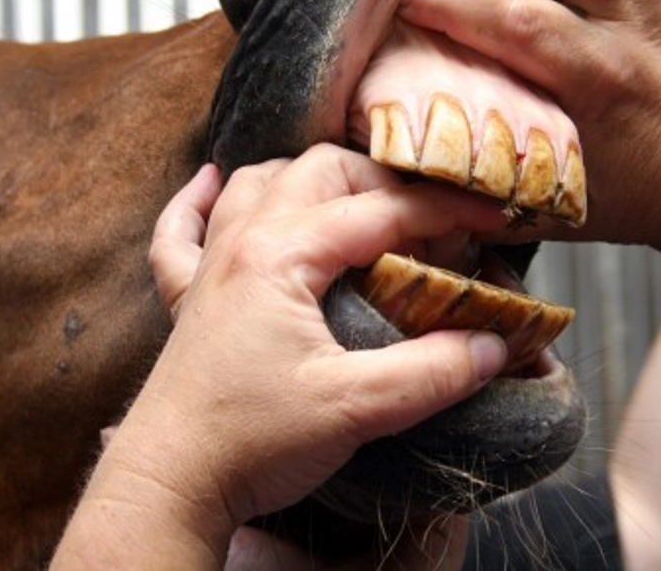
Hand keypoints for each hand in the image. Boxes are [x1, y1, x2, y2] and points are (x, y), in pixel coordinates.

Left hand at [52, 145, 508, 568]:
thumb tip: (492, 345)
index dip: (445, 211)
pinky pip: (182, 230)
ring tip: (353, 202)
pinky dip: (201, 201)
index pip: (381, 210)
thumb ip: (431, 372)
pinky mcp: (189, 301)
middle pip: (320, 172)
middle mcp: (240, 243)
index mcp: (281, 255)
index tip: (492, 219)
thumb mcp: (355, 408)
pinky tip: (212, 186)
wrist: (167, 488)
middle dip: (384, 184)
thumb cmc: (250, 443)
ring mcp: (208, 268)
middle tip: (429, 223)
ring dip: (309, 181)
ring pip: (256, 184)